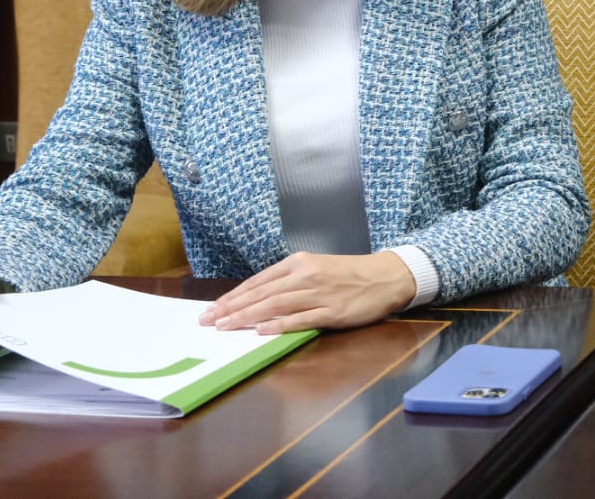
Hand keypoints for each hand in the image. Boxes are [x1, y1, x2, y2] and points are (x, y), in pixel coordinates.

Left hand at [198, 251, 415, 334]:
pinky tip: (261, 331)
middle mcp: (305, 276)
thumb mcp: (317, 268)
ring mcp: (319, 294)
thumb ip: (290, 282)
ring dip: (246, 317)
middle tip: (208, 321)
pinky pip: (301, 319)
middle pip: (261, 294)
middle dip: (231, 308)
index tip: (212, 309)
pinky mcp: (332, 311)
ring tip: (225, 327)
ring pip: (275, 305)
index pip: (258, 281)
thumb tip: (259, 300)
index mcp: (299, 263)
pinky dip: (279, 325)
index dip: (233, 296)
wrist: (386, 276)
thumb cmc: (350, 274)